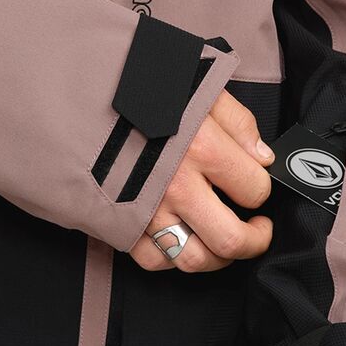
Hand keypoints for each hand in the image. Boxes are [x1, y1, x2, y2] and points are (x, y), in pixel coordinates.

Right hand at [129, 89, 274, 271]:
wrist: (82, 93)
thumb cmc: (143, 85)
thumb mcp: (200, 86)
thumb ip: (237, 121)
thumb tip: (262, 156)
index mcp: (202, 148)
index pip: (254, 189)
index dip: (263, 188)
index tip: (259, 184)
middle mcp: (177, 186)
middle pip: (231, 239)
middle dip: (255, 240)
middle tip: (260, 230)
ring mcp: (147, 209)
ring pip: (194, 259)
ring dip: (219, 257)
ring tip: (226, 240)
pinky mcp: (120, 222)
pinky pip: (154, 260)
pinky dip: (173, 258)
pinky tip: (184, 238)